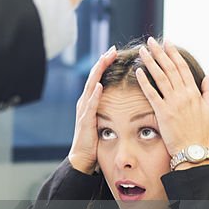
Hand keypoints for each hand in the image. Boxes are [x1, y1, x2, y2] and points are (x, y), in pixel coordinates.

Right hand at [67, 46, 118, 173]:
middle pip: (93, 77)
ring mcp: (83, 110)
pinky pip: (90, 105)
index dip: (105, 64)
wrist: (83, 159)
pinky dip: (94, 94)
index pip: (98, 78)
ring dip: (98, 73)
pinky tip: (99, 85)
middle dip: (102, 62)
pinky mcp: (85, 121)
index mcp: (90, 101)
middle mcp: (84, 102)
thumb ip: (110, 109)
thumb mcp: (105, 121)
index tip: (114, 52)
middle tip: (112, 50)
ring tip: (105, 60)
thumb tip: (125, 101)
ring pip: (90, 86)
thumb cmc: (96, 142)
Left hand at [134, 38, 208, 160]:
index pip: (182, 67)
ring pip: (160, 77)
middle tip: (151, 40)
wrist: (193, 150)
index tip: (167, 42)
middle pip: (170, 68)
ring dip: (150, 62)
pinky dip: (145, 81)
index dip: (174, 54)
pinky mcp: (163, 112)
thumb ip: (208, 91)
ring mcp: (173, 103)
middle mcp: (184, 94)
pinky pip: (152, 94)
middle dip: (160, 53)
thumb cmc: (200, 131)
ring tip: (142, 50)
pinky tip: (138, 71)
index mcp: (194, 92)